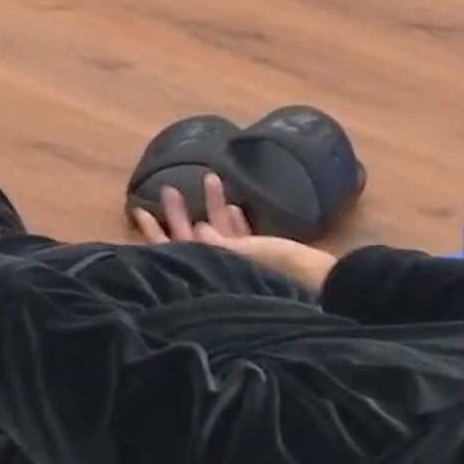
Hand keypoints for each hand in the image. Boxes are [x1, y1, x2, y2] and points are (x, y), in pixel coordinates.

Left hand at [131, 174, 336, 290]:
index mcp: (208, 273)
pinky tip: (234, 204)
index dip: (153, 233)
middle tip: (168, 187)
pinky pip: (242, 239)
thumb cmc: (282, 270)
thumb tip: (196, 229)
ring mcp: (241, 267)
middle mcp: (220, 271)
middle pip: (191, 240)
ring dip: (212, 207)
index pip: (170, 253)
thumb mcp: (243, 254)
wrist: (324, 286)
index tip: (138, 210)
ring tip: (208, 177)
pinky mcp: (262, 262)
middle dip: (179, 213)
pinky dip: (236, 222)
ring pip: (219, 235)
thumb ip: (215, 243)